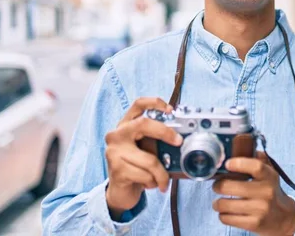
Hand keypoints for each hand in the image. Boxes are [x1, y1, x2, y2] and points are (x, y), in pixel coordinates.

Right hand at [104, 97, 182, 219]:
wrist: (121, 191)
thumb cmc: (137, 167)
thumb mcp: (146, 149)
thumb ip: (156, 140)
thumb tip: (180, 139)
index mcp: (125, 126)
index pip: (138, 105)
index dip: (154, 103)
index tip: (170, 109)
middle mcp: (117, 135)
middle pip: (143, 124)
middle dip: (165, 132)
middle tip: (179, 141)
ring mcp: (114, 152)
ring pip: (149, 159)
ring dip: (162, 173)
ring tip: (163, 180)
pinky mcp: (117, 170)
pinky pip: (146, 175)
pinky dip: (154, 182)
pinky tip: (150, 184)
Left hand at [212, 152, 294, 235]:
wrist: (284, 219)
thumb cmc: (271, 192)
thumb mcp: (270, 174)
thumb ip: (258, 159)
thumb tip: (243, 146)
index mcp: (270, 177)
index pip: (256, 167)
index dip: (238, 164)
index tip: (227, 164)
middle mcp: (267, 192)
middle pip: (232, 186)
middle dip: (218, 185)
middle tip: (217, 185)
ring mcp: (260, 209)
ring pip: (225, 204)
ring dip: (218, 203)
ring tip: (219, 201)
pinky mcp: (254, 224)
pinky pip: (227, 218)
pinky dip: (223, 215)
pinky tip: (227, 212)